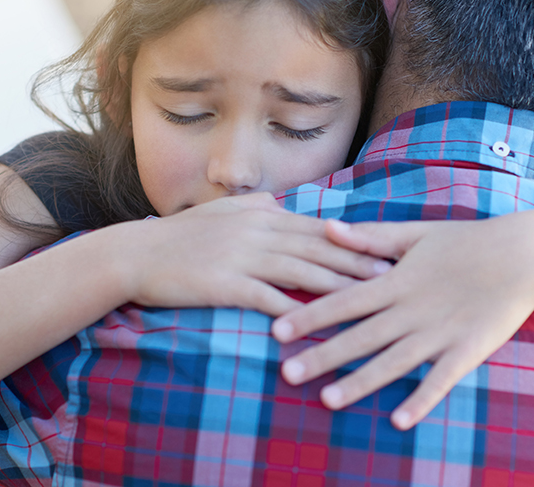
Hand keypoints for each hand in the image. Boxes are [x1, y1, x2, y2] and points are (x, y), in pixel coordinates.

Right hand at [116, 193, 394, 316]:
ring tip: (370, 301)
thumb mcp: (222, 210)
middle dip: (360, 262)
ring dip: (339, 287)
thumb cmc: (179, 237)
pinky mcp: (225, 284)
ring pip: (301, 272)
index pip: (318, 227)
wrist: (135, 255)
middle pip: (319, 247)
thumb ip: (257, 207)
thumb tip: (284, 205)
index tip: (388, 250)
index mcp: (261, 215)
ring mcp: (241, 256)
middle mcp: (257, 231)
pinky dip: (295, 313)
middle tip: (397, 276)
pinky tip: (318, 327)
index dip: (355, 239)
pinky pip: (268, 299)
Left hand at [271, 218, 533, 429]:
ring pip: (392, 362)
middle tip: (287, 374)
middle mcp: (412, 309)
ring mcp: (439, 332)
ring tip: (328, 400)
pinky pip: (441, 380)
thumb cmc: (464, 241)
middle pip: (360, 337)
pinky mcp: (468, 350)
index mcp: (396, 281)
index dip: (310, 317)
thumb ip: (371, 237)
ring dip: (360, 383)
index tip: (278, 331)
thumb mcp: (414, 234)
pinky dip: (421, 400)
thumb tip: (329, 228)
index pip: (343, 301)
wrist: (522, 255)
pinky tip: (398, 421)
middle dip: (322, 356)